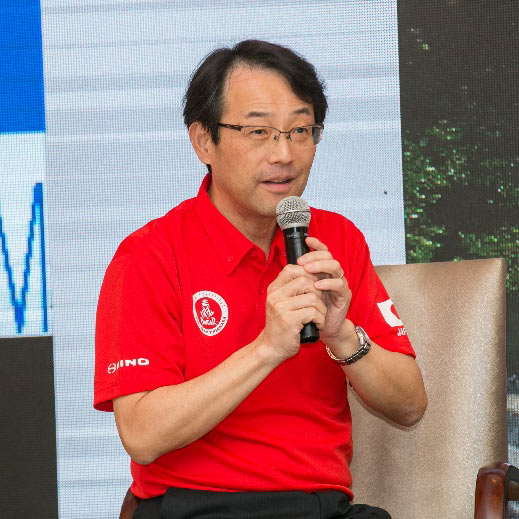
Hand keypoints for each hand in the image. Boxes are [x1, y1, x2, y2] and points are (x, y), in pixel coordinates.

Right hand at [259, 264, 327, 362]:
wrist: (272, 348)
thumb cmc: (281, 326)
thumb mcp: (281, 303)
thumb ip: (291, 289)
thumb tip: (312, 273)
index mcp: (273, 289)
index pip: (291, 268)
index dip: (307, 274)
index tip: (314, 286)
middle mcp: (275, 296)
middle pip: (305, 281)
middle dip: (318, 292)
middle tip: (318, 304)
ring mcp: (281, 307)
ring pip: (313, 298)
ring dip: (321, 309)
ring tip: (318, 317)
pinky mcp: (289, 320)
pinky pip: (314, 312)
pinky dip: (320, 319)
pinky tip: (317, 325)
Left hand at [297, 237, 356, 353]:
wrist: (323, 328)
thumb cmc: (311, 309)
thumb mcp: (302, 291)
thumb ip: (299, 279)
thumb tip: (287, 266)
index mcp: (323, 271)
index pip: (323, 252)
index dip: (316, 245)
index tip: (307, 240)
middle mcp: (333, 275)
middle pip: (329, 256)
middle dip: (315, 256)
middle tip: (301, 261)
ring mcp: (340, 284)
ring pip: (336, 267)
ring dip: (320, 266)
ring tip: (308, 270)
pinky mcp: (344, 295)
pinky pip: (339, 284)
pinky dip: (328, 283)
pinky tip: (317, 285)